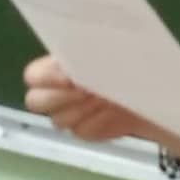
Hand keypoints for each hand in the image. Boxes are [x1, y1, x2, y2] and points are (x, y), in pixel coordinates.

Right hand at [23, 55, 143, 141]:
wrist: (146, 85)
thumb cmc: (123, 60)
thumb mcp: (106, 48)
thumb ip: (89, 51)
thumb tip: (82, 58)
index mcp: (54, 68)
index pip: (33, 76)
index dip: (46, 77)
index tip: (69, 77)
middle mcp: (55, 93)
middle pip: (36, 101)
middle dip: (59, 97)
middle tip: (86, 91)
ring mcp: (67, 115)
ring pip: (59, 119)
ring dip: (83, 109)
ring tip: (106, 97)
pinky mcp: (85, 130)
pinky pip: (83, 131)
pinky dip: (99, 121)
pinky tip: (114, 111)